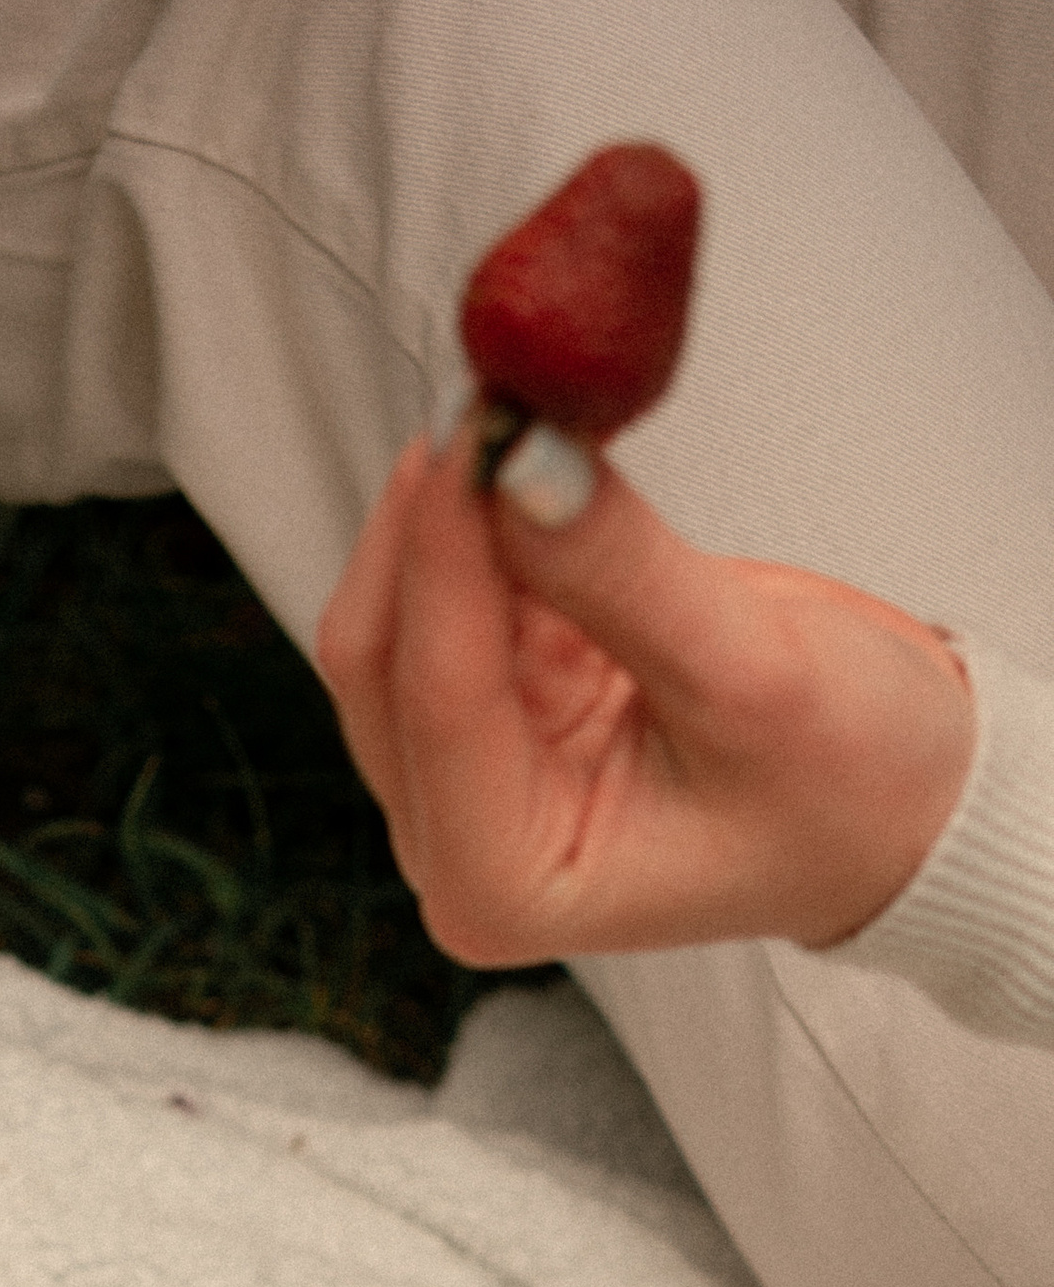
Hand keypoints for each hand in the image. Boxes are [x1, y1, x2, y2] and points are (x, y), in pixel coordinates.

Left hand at [315, 421, 975, 964]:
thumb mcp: (752, 678)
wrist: (904, 806)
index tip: (484, 423)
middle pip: (381, 662)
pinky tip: (537, 457)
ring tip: (531, 414)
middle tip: (501, 400)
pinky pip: (454, 595)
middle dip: (433, 527)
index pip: (436, 699)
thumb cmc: (849, 791)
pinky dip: (486, 521)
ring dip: (456, 513)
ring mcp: (466, 779)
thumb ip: (620, 574)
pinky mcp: (497, 706)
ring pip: (403, 619)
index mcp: (505, 886)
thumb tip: (519, 465)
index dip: (446, 549)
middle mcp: (460, 845)